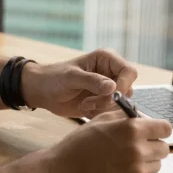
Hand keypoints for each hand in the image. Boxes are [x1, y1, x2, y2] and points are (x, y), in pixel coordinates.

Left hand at [22, 49, 137, 117]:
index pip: (129, 71)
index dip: (124, 85)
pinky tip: (85, 108)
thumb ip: (92, 81)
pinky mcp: (104, 102)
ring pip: (120, 103)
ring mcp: (108, 88)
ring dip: (103, 107)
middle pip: (127, 90)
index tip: (111, 96)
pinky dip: (100, 113)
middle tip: (90, 102)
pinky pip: (112, 112)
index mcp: (106, 59)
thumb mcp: (71, 77)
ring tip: (84, 104)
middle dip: (109, 100)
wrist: (43, 91)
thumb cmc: (54, 78)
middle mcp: (110, 72)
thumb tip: (113, 87)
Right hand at [47, 111, 171, 172]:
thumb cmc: (81, 143)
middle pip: (164, 148)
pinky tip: (119, 167)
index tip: (156, 129)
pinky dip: (137, 172)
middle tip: (139, 143)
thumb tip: (138, 115)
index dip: (160, 127)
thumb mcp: (101, 120)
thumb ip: (123, 115)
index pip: (165, 128)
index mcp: (131, 129)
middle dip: (154, 144)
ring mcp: (137, 171)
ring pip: (157, 163)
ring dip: (147, 159)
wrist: (66, 171)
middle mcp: (138, 150)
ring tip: (127, 156)